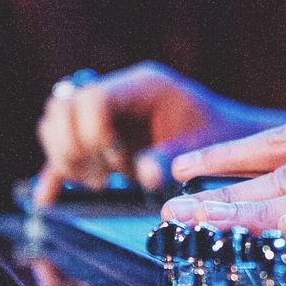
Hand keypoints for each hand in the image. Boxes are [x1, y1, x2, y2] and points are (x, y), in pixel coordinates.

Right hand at [34, 61, 285, 204]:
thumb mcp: (206, 148)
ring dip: (69, 158)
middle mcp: (118, 96)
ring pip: (57, 125)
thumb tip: (144, 173)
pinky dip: (58, 173)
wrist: (237, 146)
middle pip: (63, 108)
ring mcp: (107, 118)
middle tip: (103, 177)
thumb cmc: (227, 141)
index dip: (93, 131)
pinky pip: (68, 151)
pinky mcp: (104, 143)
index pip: (91, 98)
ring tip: (101, 182)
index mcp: (142, 87)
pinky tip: (48, 198)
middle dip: (75, 146)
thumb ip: (172, 158)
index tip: (115, 161)